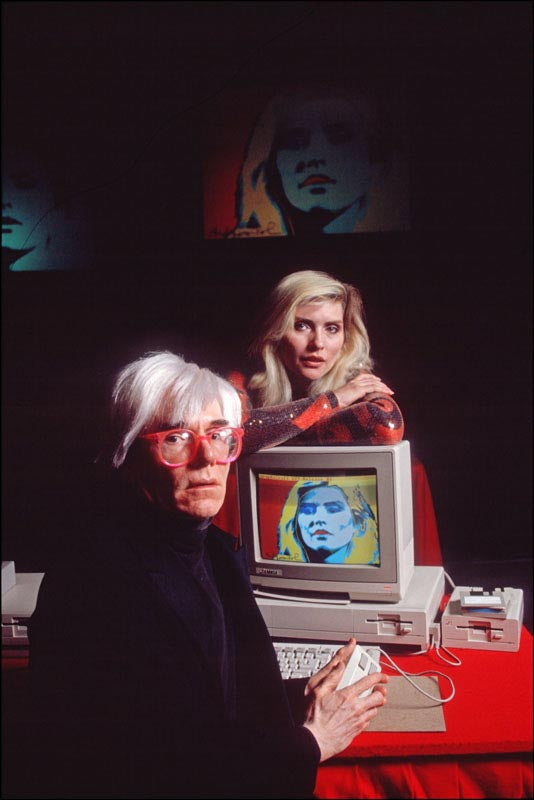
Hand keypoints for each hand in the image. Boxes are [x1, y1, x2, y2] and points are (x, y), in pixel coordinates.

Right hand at [302, 638, 387, 761]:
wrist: (316, 741)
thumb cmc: (315, 717)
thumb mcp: (317, 691)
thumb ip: (331, 677)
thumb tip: (339, 666)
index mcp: (347, 695)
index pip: (369, 682)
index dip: (378, 676)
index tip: (381, 676)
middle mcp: (356, 708)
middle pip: (378, 697)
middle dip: (380, 691)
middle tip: (378, 689)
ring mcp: (358, 721)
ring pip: (375, 710)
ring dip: (375, 704)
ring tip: (370, 701)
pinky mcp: (357, 731)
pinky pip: (368, 721)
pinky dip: (368, 715)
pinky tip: (361, 714)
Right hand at [334, 373, 392, 407]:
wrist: (331, 402)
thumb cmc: (335, 403)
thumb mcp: (344, 399)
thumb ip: (350, 399)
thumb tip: (355, 404)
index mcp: (350, 383)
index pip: (363, 377)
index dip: (372, 377)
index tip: (378, 379)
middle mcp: (355, 382)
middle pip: (371, 379)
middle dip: (380, 383)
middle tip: (387, 388)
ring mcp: (357, 385)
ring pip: (374, 383)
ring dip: (383, 387)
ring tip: (390, 391)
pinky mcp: (359, 389)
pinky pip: (373, 387)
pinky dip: (381, 389)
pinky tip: (386, 392)